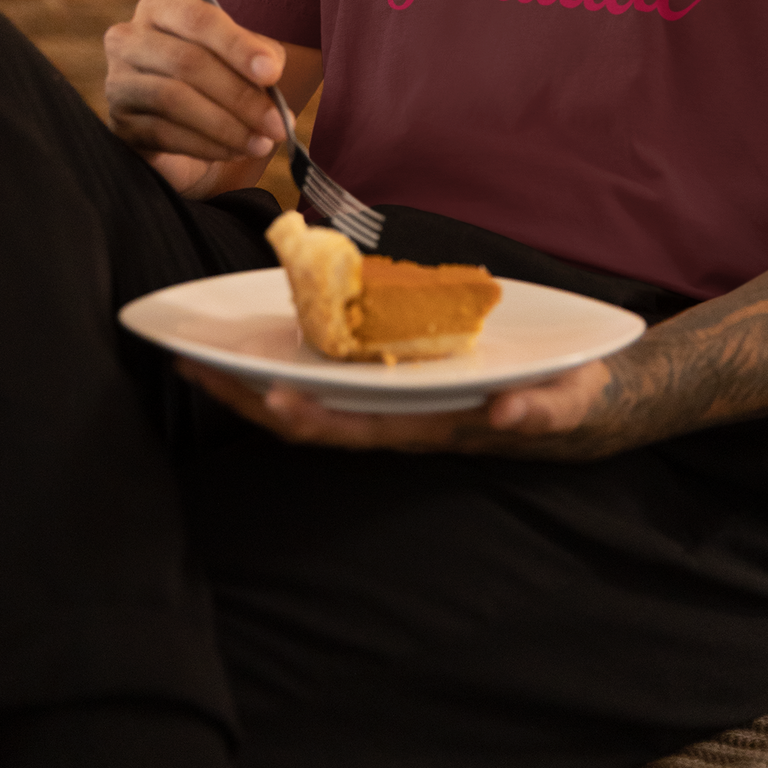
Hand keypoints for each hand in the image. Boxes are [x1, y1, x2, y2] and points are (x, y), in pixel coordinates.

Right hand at [104, 0, 289, 198]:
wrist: (184, 127)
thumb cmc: (216, 79)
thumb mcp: (240, 58)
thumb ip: (257, 55)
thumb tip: (270, 69)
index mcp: (160, 8)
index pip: (198, 18)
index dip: (237, 45)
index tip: (272, 72)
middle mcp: (128, 38)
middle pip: (187, 61)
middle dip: (240, 95)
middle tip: (278, 122)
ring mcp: (118, 82)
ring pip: (173, 99)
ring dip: (226, 125)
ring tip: (261, 142)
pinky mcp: (119, 124)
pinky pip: (164, 134)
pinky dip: (206, 145)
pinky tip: (234, 151)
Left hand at [174, 355, 614, 455]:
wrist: (582, 399)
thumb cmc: (570, 400)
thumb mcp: (566, 403)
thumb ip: (538, 411)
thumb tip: (505, 414)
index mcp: (432, 428)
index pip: (356, 431)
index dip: (309, 420)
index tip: (268, 398)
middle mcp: (399, 420)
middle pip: (309, 419)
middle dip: (246, 398)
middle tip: (186, 365)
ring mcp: (391, 401)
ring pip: (307, 398)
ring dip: (250, 382)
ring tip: (196, 353)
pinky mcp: (393, 379)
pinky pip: (326, 375)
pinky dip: (285, 360)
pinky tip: (252, 337)